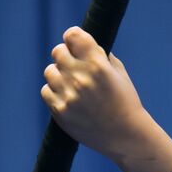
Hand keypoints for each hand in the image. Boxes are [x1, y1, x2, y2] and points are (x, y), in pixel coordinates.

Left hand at [41, 26, 149, 158]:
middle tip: (74, 66)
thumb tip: (83, 43)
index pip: (72, 35)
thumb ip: (100, 55)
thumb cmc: (125, 102)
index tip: (75, 44)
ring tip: (71, 84)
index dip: (73, 38)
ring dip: (58, 74)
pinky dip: (54, 92)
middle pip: (58, 51)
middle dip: (66, 56)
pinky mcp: (60, 111)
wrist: (125, 136)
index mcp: (97, 65)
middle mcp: (81, 78)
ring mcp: (68, 95)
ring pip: (49, 71)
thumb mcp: (119, 73)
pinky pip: (46, 91)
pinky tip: (67, 97)